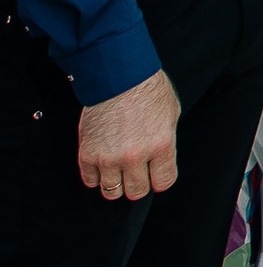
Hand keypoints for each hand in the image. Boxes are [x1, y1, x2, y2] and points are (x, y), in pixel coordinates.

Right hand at [79, 68, 178, 199]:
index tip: (155, 174)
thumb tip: (161, 161)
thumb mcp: (171, 114)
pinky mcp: (87, 153)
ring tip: (118, 169)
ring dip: (116, 183)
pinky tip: (102, 164)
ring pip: (112, 191)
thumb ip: (166, 142)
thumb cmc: (147, 89)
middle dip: (138, 183)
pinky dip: (96, 176)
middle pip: (137, 191)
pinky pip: (90, 180)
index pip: (163, 182)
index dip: (160, 179)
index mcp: (161, 145)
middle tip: (136, 171)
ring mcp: (109, 157)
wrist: (117, 75)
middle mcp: (135, 155)